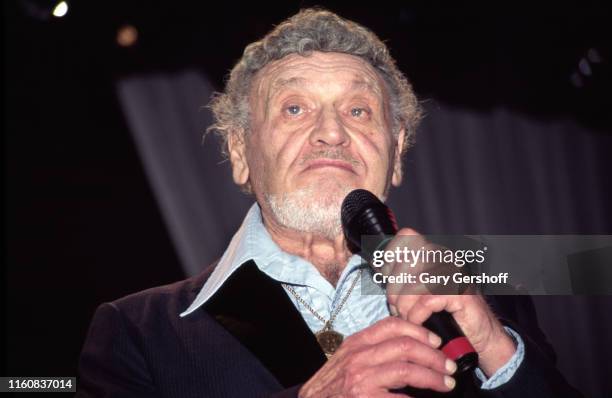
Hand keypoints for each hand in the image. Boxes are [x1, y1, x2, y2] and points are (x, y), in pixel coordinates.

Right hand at [299, 316, 456, 397]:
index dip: (419, 331)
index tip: (435, 340)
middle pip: (405, 346)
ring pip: (407, 369)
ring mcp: (361, 378)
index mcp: (357, 343)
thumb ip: (373, 350)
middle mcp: (359, 357)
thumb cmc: (332, 386)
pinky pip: (401, 397)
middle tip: (448, 365)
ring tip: (446, 383)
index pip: (392, 325)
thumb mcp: (348, 359)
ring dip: (433, 376)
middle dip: (433, 355)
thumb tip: (409, 348)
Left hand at [384, 228, 516, 375]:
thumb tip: (380, 270)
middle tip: (397, 308)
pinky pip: (427, 300)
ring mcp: (455, 273)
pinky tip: (420, 322)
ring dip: (404, 306)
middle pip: (405, 261)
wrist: (479, 336)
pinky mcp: (461, 292)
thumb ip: (403, 277)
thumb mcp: (419, 291)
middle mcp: (445, 257)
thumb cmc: (447, 315)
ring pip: (414, 283)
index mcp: (435, 252)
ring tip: (408, 317)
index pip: (407, 236)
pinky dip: (417, 315)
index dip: (392, 257)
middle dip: (394, 289)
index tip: (389, 280)